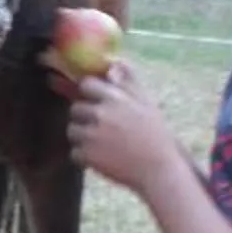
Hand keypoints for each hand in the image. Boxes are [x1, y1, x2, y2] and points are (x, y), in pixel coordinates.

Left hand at [62, 60, 173, 196]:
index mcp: (115, 98)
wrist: (159, 170)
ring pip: (72, 131)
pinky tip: (102, 159)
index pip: (86, 84)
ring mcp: (91, 135)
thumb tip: (113, 62)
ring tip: (102, 145)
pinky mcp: (87, 156)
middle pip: (75, 109)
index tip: (95, 102)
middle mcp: (100, 114)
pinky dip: (84, 157)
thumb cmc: (155, 135)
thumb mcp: (146, 103)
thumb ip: (128, 81)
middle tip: (100, 128)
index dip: (88, 93)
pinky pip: (74, 153)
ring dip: (82, 137)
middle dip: (84, 117)